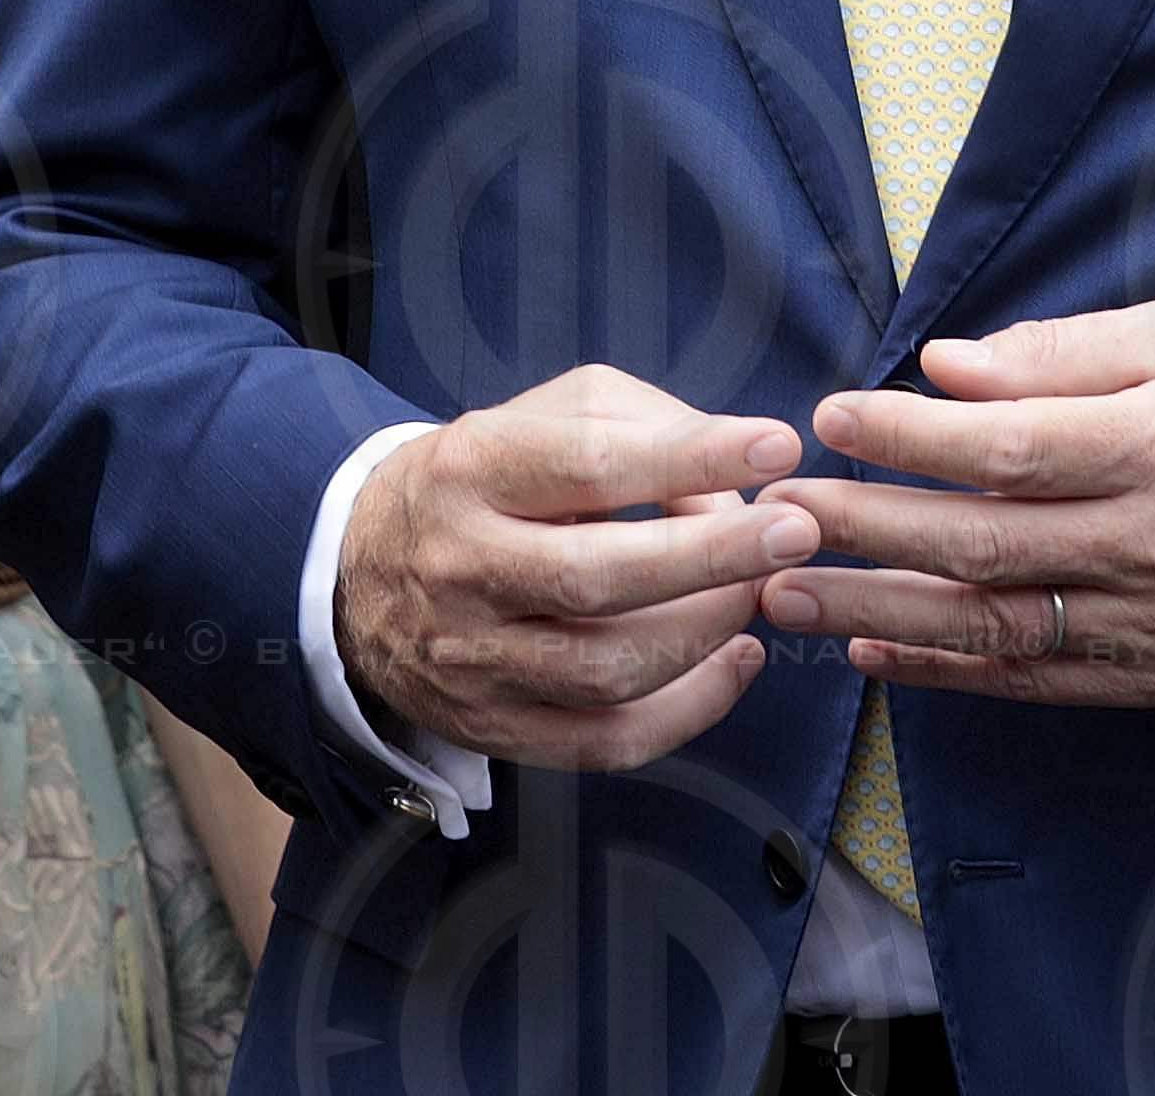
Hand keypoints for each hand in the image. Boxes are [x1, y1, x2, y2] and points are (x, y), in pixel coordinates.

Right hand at [335, 365, 813, 771]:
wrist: (358, 569)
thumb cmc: (487, 479)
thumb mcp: (540, 414)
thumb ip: (639, 425)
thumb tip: (735, 478)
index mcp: (470, 470)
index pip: (586, 462)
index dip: (688, 456)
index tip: (776, 443)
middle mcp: (462, 567)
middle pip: (595, 575)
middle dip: (713, 557)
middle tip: (796, 530)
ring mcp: (472, 660)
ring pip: (606, 669)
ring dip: (706, 632)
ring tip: (759, 590)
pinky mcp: (493, 726)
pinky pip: (605, 740)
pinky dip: (688, 710)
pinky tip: (735, 661)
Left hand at [766, 301, 1154, 705]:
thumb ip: (1067, 352)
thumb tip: (950, 365)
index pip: (1011, 444)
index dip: (910, 434)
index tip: (830, 414)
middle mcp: (1154, 541)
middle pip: (983, 542)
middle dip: (864, 528)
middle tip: (772, 511)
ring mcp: (1152, 623)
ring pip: (991, 626)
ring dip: (875, 614)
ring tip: (783, 591)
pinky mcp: (1154, 680)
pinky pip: (1032, 682)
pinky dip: (944, 672)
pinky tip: (872, 652)